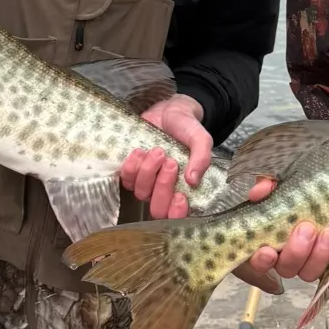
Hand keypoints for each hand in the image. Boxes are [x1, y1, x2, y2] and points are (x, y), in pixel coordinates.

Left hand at [119, 94, 211, 220]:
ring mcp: (146, 182)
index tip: (181, 196)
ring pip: (141, 192)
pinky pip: (126, 178)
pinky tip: (141, 150)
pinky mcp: (131, 171)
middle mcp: (163, 191)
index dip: (176, 213)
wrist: (170, 112)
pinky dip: (132, 166)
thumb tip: (193, 180)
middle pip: (157, 209)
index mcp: (184, 189)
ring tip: (158, 150)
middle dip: (162, 187)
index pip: (177, 216)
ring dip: (148, 171)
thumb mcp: (201, 139)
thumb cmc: (187, 129)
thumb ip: (202, 158)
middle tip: (170, 162)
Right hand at [230, 171, 328, 291]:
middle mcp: (294, 256)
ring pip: (315, 272)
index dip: (261, 262)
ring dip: (322, 255)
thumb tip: (259, 191)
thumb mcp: (282, 181)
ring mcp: (321, 260)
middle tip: (307, 228)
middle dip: (297, 252)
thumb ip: (267, 185)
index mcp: (273, 240)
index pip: (260, 261)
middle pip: (289, 269)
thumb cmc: (302, 186)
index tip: (268, 250)